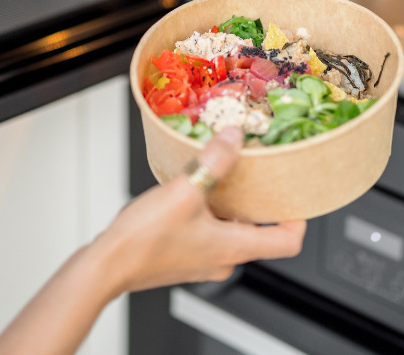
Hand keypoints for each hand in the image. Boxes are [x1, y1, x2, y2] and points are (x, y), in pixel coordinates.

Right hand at [98, 127, 305, 292]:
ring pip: (232, 230)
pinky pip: (208, 232)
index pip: (288, 242)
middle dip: (260, 201)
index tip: (296, 194)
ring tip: (222, 176)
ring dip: (230, 204)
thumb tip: (234, 137)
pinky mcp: (183, 257)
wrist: (105, 266)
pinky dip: (208, 212)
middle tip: (258, 175)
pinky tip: (191, 192)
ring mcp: (203, 261)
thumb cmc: (143, 240)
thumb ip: (215, 161)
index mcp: (234, 248)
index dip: (298, 217)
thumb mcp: (184, 190)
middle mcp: (223, 259)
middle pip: (260, 232)